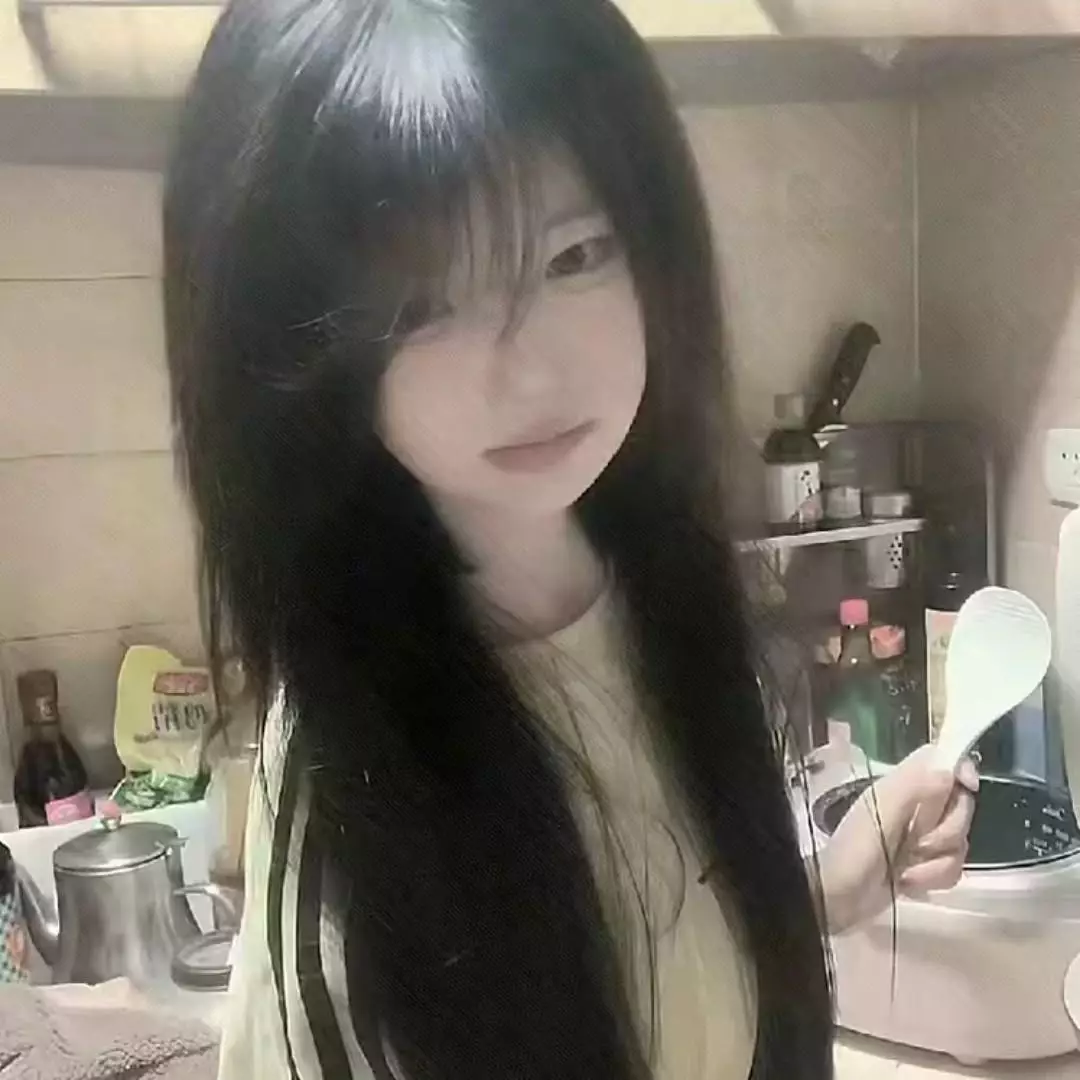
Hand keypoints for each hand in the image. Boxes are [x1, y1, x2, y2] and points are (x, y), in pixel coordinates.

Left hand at [817, 745, 978, 933]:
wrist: (839, 898)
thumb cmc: (855, 850)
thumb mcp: (881, 810)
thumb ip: (915, 785)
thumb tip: (951, 769)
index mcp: (902, 784)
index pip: (941, 759)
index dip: (959, 769)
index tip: (967, 786)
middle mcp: (915, 806)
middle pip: (960, 803)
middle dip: (946, 829)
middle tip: (918, 841)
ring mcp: (922, 837)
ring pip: (960, 839)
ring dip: (936, 860)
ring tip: (906, 867)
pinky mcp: (926, 865)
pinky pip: (954, 866)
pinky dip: (934, 877)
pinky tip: (909, 882)